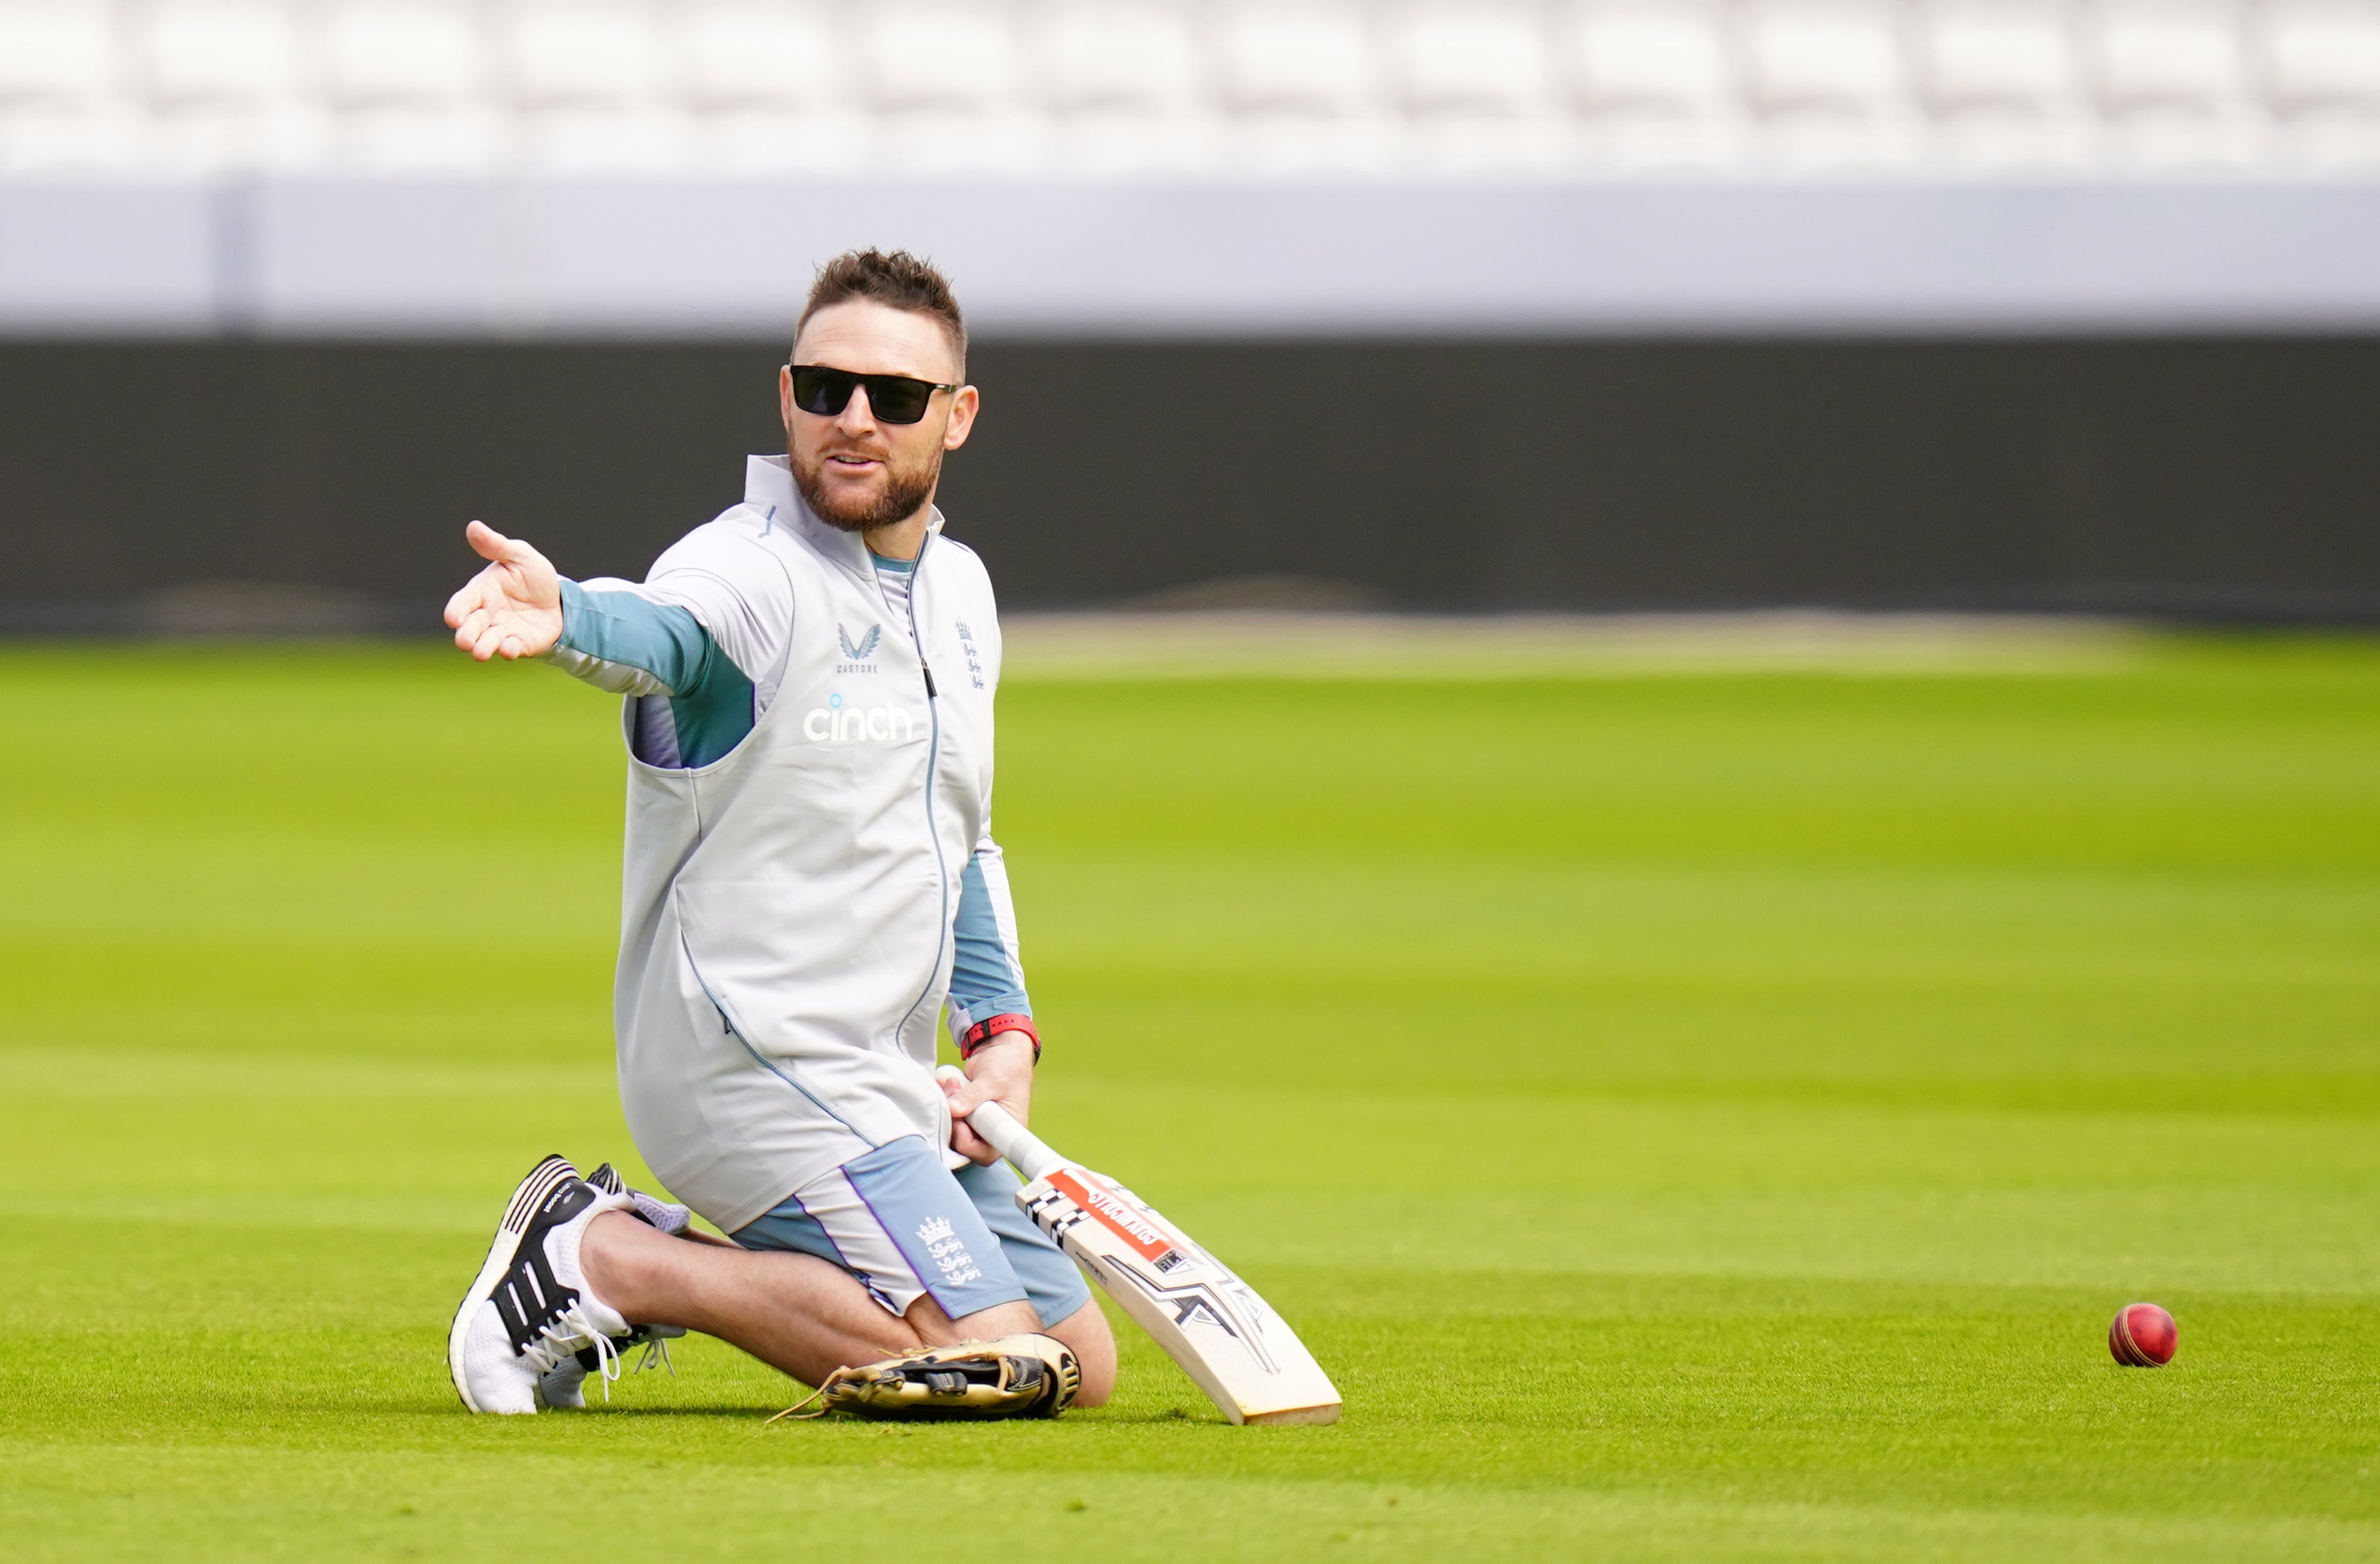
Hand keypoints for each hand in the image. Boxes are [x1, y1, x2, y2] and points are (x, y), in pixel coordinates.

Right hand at [444, 521, 562, 660]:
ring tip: (480, 652)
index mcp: (482, 591)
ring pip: (486, 641)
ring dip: (482, 647)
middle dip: (466, 634)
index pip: (463, 602)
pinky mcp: (518, 644)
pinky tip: (508, 649)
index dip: (456, 610)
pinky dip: (507, 650)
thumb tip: (473, 526)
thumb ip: (497, 546)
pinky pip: (510, 649)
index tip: (453, 619)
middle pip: (470, 626)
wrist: (560, 600)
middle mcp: (487, 614)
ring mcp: (501, 631)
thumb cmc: (533, 576)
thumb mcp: (519, 556)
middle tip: (464, 641)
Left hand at [940, 1033, 1034, 1166]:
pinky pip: (948, 1115)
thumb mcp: (993, 1080)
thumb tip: (953, 1110)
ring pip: (952, 1130)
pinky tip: (947, 1083)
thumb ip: (973, 1096)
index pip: (985, 1154)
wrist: (1001, 1048)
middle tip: (952, 1098)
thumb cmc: (1008, 1066)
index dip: (968, 1144)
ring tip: (951, 1084)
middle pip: (963, 1145)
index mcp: (1006, 1130)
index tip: (960, 1122)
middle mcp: (990, 1131)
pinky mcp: (963, 1111)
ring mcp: (975, 1122)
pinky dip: (943, 1101)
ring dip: (946, 1109)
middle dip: (952, 1123)